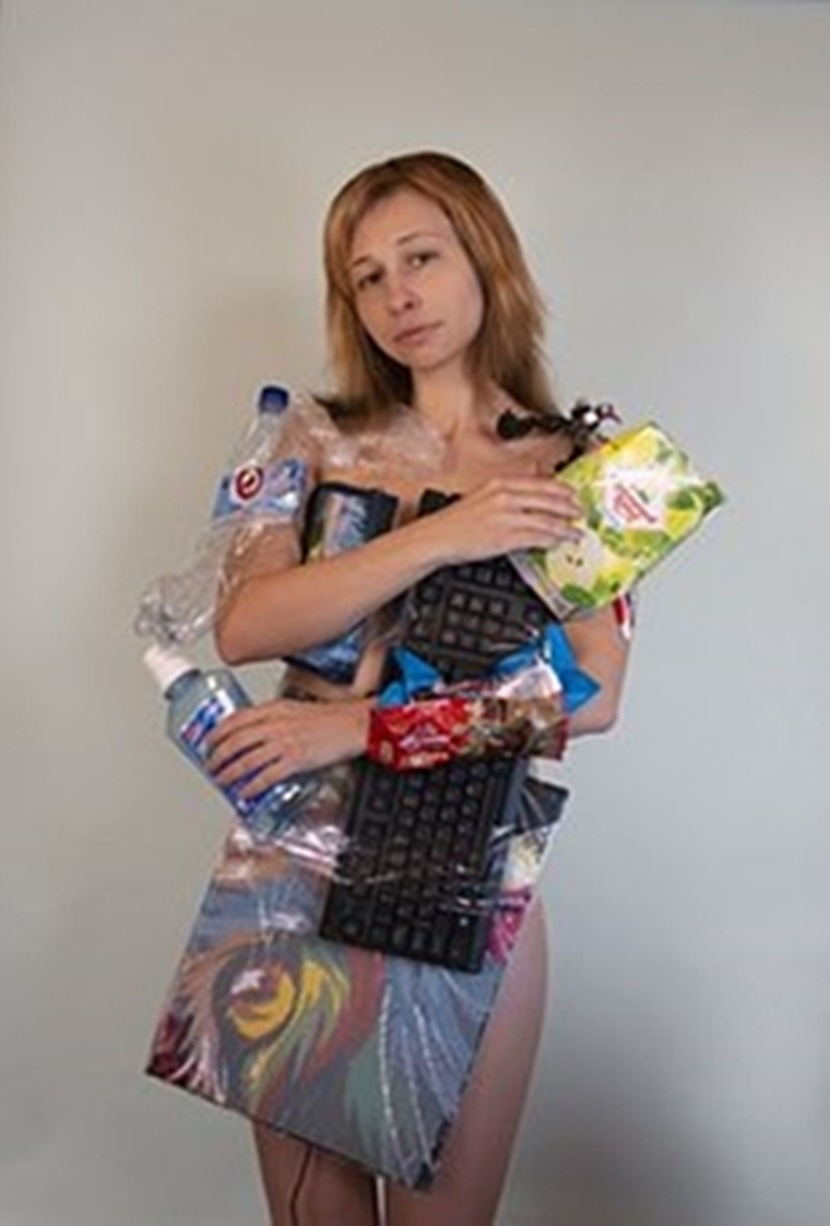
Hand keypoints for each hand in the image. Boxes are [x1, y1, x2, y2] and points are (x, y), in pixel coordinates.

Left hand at [205, 698, 370, 797]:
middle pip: (235, 741)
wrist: (355, 724)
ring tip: (221, 780)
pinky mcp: (296, 760)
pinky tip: (244, 792)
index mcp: (274, 709)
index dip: (217, 733)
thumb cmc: (331, 718)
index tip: (209, 742)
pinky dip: (251, 786)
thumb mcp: (296, 708)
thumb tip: (255, 732)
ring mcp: (284, 743)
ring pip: (245, 760)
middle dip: (217, 755)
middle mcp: (275, 724)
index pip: (235, 720)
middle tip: (210, 765)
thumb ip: (273, 718)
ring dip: (228, 772)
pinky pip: (265, 776)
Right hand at [423, 476, 583, 565]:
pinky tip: (558, 543)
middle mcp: (506, 497)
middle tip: (581, 513)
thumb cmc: (458, 520)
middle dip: (569, 508)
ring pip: (546, 520)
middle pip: (548, 500)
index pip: (540, 483)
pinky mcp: (505, 537)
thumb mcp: (484, 494)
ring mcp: (506, 517)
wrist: (438, 537)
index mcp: (501, 484)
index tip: (573, 495)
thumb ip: (509, 488)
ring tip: (575, 532)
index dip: (562, 490)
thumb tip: (533, 478)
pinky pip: (536, 538)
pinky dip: (551, 540)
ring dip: (564, 527)